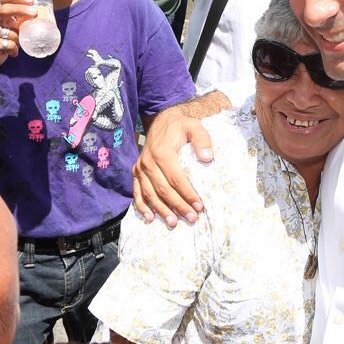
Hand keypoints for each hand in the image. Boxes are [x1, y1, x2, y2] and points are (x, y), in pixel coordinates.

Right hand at [0, 0, 37, 76]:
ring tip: (18, 43)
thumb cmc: (2, 38)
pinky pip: (9, 45)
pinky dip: (14, 49)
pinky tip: (12, 51)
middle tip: (34, 12)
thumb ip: (18, 17)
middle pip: (4, 10)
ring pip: (11, 32)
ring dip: (19, 39)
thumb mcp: (8, 24)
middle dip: (20, 10)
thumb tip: (40, 11)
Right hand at [132, 110, 213, 225]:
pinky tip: (151, 217)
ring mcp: (140, 168)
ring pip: (150, 194)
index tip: (199, 206)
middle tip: (192, 218)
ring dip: (161, 210)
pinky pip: (137, 192)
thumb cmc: (181, 126)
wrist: (163, 121)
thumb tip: (207, 157)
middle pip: (163, 189)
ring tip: (174, 222)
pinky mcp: (136, 172)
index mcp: (162, 152)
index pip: (176, 178)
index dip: (187, 194)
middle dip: (178, 206)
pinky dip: (142, 206)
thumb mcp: (195, 127)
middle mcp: (148, 162)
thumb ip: (202, 140)